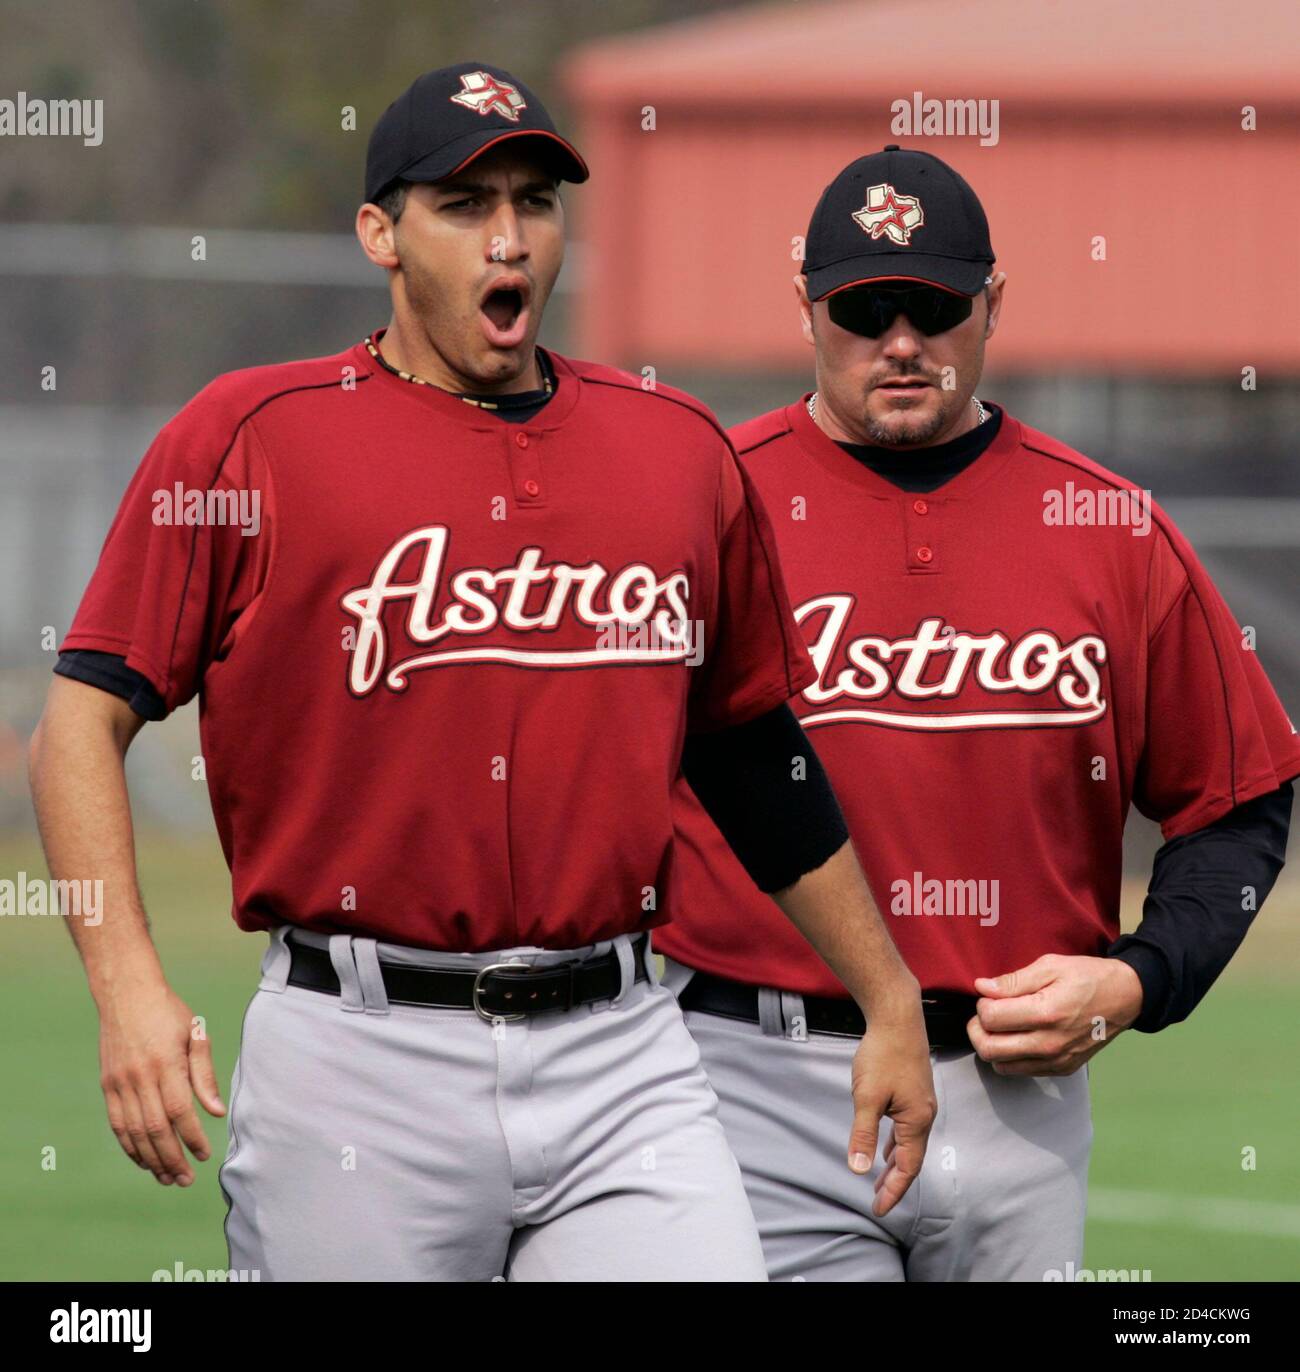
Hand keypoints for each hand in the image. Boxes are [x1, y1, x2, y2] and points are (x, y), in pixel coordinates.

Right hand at [97, 970, 225, 1185]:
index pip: (179, 1111)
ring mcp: (119, 1083)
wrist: (126, 994)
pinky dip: (131, 1147)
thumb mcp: (194, 1033)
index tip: (205, 1155)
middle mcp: (139, 1076)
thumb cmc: (169, 1013)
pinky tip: (145, 1161)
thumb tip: (216, 1112)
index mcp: (165, 1063)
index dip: (192, 1137)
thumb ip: (204, 1073)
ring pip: (134, 1132)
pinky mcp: (108, 1086)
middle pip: (155, 1129)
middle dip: (172, 1159)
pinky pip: (118, 1124)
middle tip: (187, 1179)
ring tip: (168, 1178)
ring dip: (151, 1160)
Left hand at [847, 989, 936, 1215]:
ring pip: (908, 1143)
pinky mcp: (913, 1091)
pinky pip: (906, 1127)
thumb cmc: (883, 1054)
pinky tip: (885, 1145)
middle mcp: (924, 1115)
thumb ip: (863, 1134)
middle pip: (911, 1159)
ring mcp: (920, 1102)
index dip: (893, 1190)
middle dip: (894, 1182)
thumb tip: (858, 1169)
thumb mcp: (867, 1097)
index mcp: (916, 1121)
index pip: (907, 1168)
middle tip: (878, 1202)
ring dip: (894, 1163)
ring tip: (880, 1180)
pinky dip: (896, 1143)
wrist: (897, 1016)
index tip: (879, 1209)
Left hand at [967, 954, 1143, 1075]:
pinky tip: (1017, 1037)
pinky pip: (1020, 1071)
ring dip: (991, 1045)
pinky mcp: (1062, 1069)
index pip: (990, 1018)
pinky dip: (1009, 1057)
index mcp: (1046, 1013)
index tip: (990, 995)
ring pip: (1000, 1065)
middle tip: (987, 1013)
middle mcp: (1049, 1043)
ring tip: (1001, 1026)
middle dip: (977, 1028)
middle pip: (988, 1048)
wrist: (1125, 998)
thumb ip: (1014, 980)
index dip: (982, 1003)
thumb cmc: (1088, 977)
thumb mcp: (1051, 966)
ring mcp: (1056, 1060)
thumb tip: (982, 988)